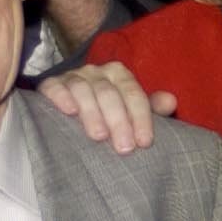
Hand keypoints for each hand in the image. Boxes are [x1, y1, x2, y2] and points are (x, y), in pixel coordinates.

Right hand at [35, 60, 173, 153]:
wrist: (71, 111)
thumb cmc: (108, 115)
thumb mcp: (131, 112)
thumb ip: (151, 108)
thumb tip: (171, 101)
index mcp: (119, 75)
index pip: (133, 94)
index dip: (141, 118)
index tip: (144, 143)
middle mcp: (97, 72)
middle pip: (110, 94)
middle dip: (119, 121)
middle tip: (124, 149)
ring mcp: (73, 77)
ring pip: (84, 90)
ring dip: (92, 113)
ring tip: (99, 137)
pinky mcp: (51, 85)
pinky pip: (55, 87)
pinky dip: (61, 96)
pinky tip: (68, 111)